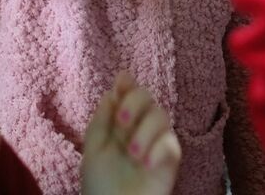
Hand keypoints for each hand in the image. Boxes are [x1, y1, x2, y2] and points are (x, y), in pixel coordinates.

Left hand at [80, 73, 180, 194]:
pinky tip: (146, 164)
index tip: (121, 80)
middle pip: (147, 98)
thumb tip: (111, 91)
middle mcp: (140, 128)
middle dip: (135, 103)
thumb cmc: (100, 184)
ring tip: (133, 154)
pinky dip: (159, 149)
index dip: (127, 84)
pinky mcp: (170, 161)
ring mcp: (156, 143)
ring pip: (162, 116)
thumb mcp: (93, 150)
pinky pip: (172, 144)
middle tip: (122, 122)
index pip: (128, 95)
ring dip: (146, 130)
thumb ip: (101, 121)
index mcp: (121, 123)